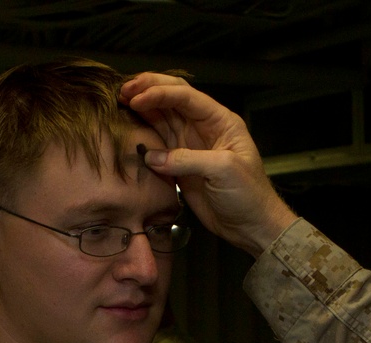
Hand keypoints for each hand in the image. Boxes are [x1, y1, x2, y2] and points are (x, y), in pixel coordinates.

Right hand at [120, 73, 297, 256]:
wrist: (251, 226)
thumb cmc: (248, 195)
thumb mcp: (223, 171)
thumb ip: (187, 160)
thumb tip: (151, 157)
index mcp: (220, 121)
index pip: (187, 96)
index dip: (160, 92)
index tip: (136, 98)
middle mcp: (204, 128)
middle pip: (172, 98)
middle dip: (147, 90)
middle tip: (122, 90)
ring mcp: (190, 145)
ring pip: (162, 117)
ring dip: (142, 108)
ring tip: (119, 101)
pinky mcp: (180, 164)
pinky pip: (158, 143)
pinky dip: (143, 134)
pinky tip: (128, 126)